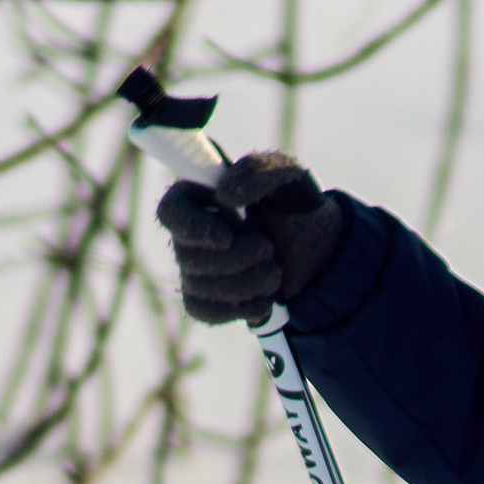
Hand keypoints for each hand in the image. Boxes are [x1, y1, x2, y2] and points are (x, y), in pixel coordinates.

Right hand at [157, 151, 344, 323]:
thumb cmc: (293, 204)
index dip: (192, 229)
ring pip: (198, 287)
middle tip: (268, 248)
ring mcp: (194, 267)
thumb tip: (225, 195)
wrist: (313, 249)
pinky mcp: (206, 297)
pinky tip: (263, 299)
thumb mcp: (285, 176)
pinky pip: (203, 311)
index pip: (170, 212)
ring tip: (274, 272)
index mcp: (198, 194)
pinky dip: (238, 308)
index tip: (227, 237)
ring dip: (246, 284)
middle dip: (237, 260)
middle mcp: (188, 232)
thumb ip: (257, 172)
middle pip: (188, 257)